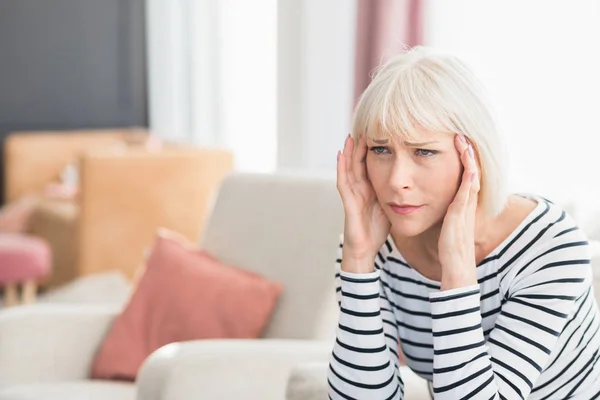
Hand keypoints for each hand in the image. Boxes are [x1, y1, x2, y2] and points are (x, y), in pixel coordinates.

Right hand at [336, 134, 390, 272]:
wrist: (365, 250)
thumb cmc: (377, 230)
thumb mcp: (390, 207)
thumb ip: (397, 194)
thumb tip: (413, 183)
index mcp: (370, 189)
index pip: (371, 164)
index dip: (375, 149)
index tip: (381, 132)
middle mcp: (359, 189)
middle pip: (358, 162)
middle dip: (360, 146)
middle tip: (364, 127)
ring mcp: (352, 195)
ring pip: (348, 169)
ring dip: (348, 152)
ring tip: (350, 136)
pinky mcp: (348, 203)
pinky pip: (343, 182)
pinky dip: (341, 168)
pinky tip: (340, 155)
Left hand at [438, 134, 480, 289]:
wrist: (456, 267)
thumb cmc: (449, 247)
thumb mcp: (446, 223)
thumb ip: (445, 212)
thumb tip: (438, 202)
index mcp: (461, 205)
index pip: (464, 176)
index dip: (463, 160)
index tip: (457, 143)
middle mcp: (465, 204)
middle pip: (471, 173)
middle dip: (468, 154)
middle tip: (463, 135)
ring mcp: (464, 210)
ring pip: (471, 179)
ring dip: (469, 160)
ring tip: (465, 142)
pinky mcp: (460, 217)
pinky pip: (466, 195)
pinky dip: (469, 180)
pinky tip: (469, 167)